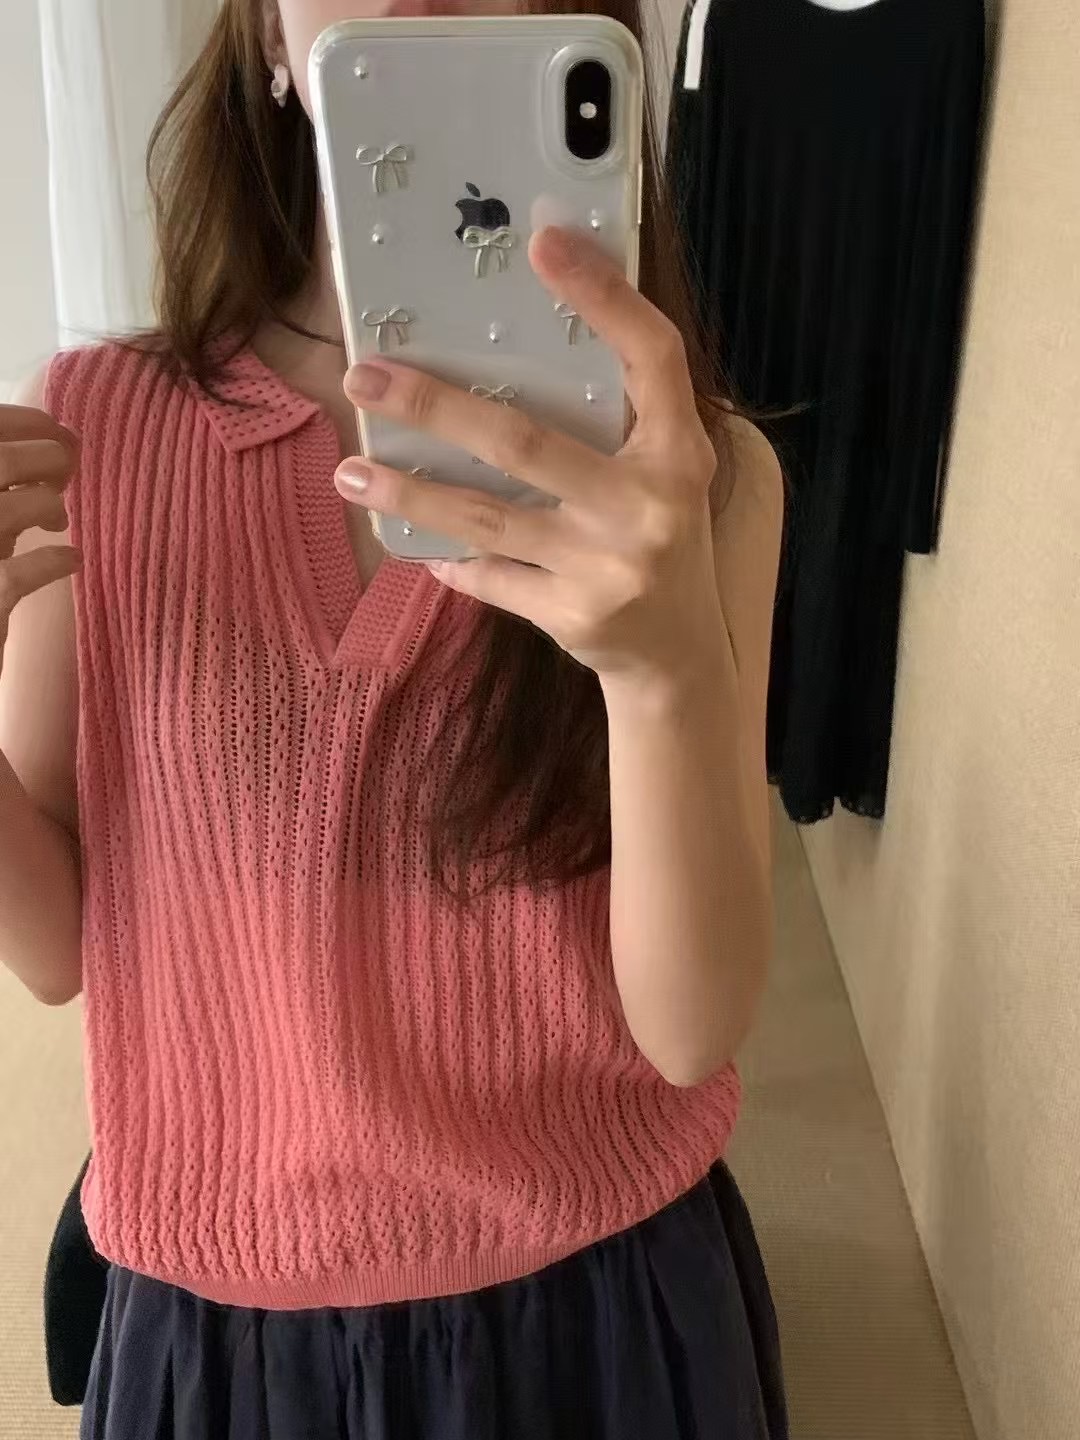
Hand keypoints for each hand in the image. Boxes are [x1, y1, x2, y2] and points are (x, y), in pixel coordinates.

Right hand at [0, 404, 80, 667]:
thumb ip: (7, 484)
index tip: (58, 431)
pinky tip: (71, 560)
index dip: (23, 422)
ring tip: (58, 519)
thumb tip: (60, 443)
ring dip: (47, 505)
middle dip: (45, 457)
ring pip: (7, 509)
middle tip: (67, 471)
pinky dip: (54, 561)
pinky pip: (20, 574)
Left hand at [336, 226, 726, 688]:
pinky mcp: (572, 616)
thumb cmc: (659, 534)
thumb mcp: (666, 468)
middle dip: (436, 407)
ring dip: (411, 494)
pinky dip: (450, 559)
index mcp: (678, 452)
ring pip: (488, 518)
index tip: (544, 240)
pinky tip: (413, 544)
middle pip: (526, 443)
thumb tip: (524, 330)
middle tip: (364, 375)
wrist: (678, 654)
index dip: (604, 297)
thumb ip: (618, 413)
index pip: (651, 356)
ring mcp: (608, 568)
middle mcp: (648, 507)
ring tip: (350, 472)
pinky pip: (489, 578)